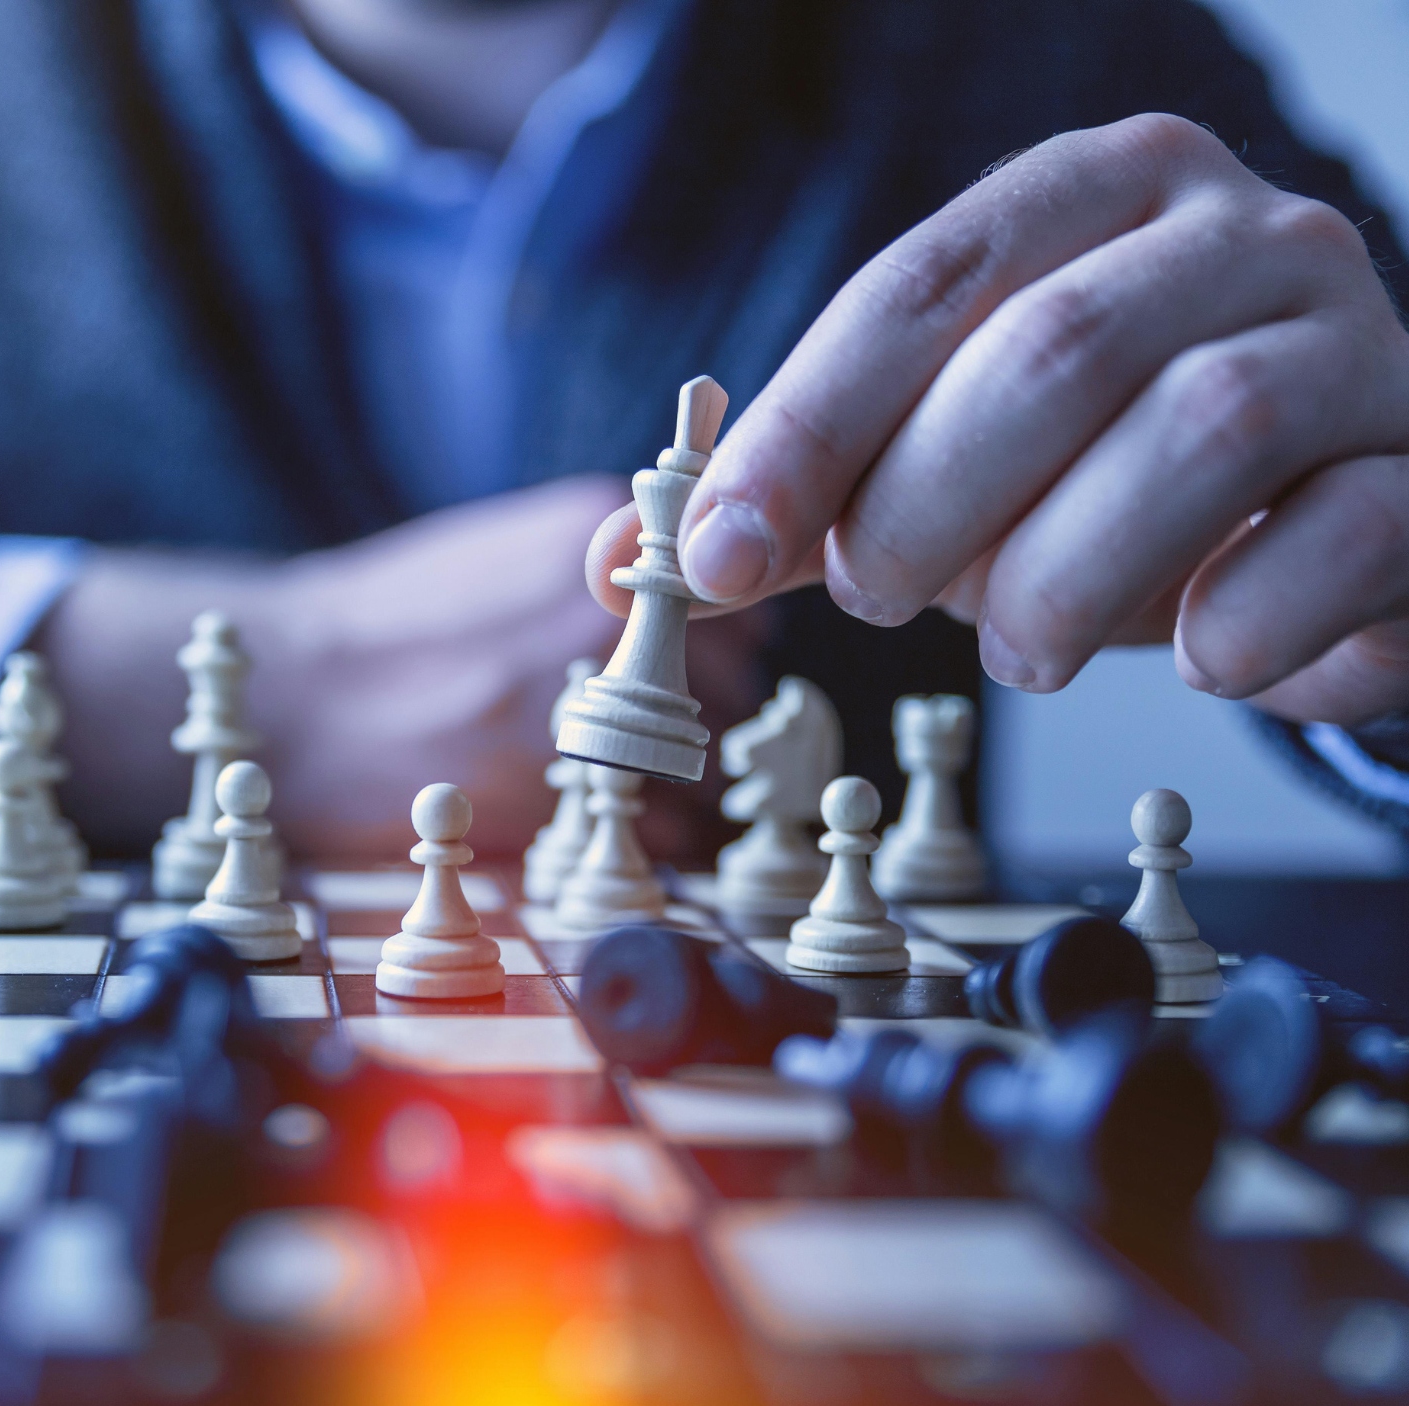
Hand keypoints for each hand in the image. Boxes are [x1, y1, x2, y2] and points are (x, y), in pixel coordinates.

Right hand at [41, 476, 763, 857]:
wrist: (290, 693)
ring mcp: (588, 703)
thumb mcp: (499, 553)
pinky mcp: (559, 793)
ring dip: (676, 790)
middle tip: (631, 742)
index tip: (678, 675)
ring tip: (603, 788)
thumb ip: (597, 574)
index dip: (712, 650)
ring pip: (704, 768)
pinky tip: (582, 823)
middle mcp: (606, 615)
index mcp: (595, 540)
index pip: (737, 602)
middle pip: (730, 687)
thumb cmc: (386, 629)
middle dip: (693, 723)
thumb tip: (684, 609)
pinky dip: (645, 843)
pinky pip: (664, 833)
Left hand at [589, 115, 1408, 725]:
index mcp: (1096, 196)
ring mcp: (1356, 342)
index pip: (921, 286)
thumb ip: (802, 501)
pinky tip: (1192, 657)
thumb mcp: (946, 467)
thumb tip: (624, 560)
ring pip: (1203, 430)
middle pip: (1053, 350)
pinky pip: (1340, 538)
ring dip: (1065, 576)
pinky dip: (1238, 624)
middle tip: (883, 598)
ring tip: (1015, 649)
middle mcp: (1239, 237)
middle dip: (927, 504)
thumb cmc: (1109, 481)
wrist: (1327, 520)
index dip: (805, 427)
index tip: (717, 556)